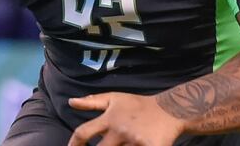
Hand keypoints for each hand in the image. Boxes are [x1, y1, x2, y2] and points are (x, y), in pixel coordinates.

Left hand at [67, 92, 183, 145]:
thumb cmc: (138, 105)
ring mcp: (135, 141)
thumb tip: (70, 102)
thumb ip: (92, 101)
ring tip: (119, 145)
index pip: (84, 132)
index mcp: (109, 118)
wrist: (169, 110)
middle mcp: (120, 131)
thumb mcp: (114, 98)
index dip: (73, 143)